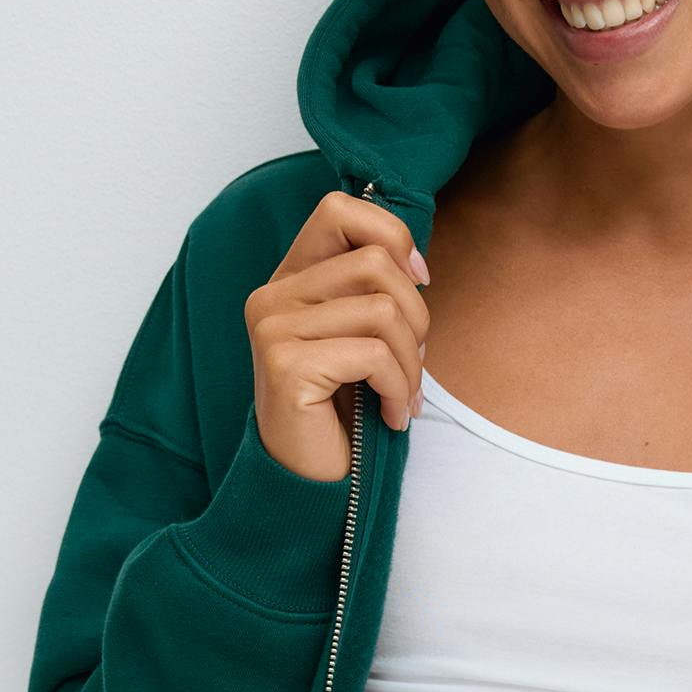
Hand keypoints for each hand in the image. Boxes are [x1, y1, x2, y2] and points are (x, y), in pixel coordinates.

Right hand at [245, 189, 431, 480]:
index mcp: (290, 280)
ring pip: (384, 310)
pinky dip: (399, 390)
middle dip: (417, 316)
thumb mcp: (359, 338)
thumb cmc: (340, 412)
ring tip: (403, 396)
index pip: (339, 209)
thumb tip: (417, 263)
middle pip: (376, 263)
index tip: (419, 279)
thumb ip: (373, 292)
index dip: (392, 236)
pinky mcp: (286, 365)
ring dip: (412, 363)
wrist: (307, 482)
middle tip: (414, 364)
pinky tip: (391, 416)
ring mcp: (273, 329)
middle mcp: (272, 296)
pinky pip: (374, 355)